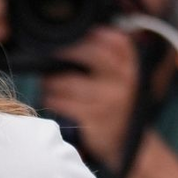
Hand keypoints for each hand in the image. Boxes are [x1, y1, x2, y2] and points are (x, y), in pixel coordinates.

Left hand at [41, 26, 140, 170]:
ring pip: (69, 82)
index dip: (90, 35)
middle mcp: (124, 80)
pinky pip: (63, 103)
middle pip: (89, 55)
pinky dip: (51, 99)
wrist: (122, 141)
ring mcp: (109, 100)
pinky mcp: (94, 119)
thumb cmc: (113, 105)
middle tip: (48, 57)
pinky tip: (49, 99)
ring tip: (46, 84)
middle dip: (63, 53)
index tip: (68, 37)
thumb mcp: (119, 80)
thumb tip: (68, 43)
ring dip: (50, 82)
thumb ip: (104, 61)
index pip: (114, 41)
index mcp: (130, 67)